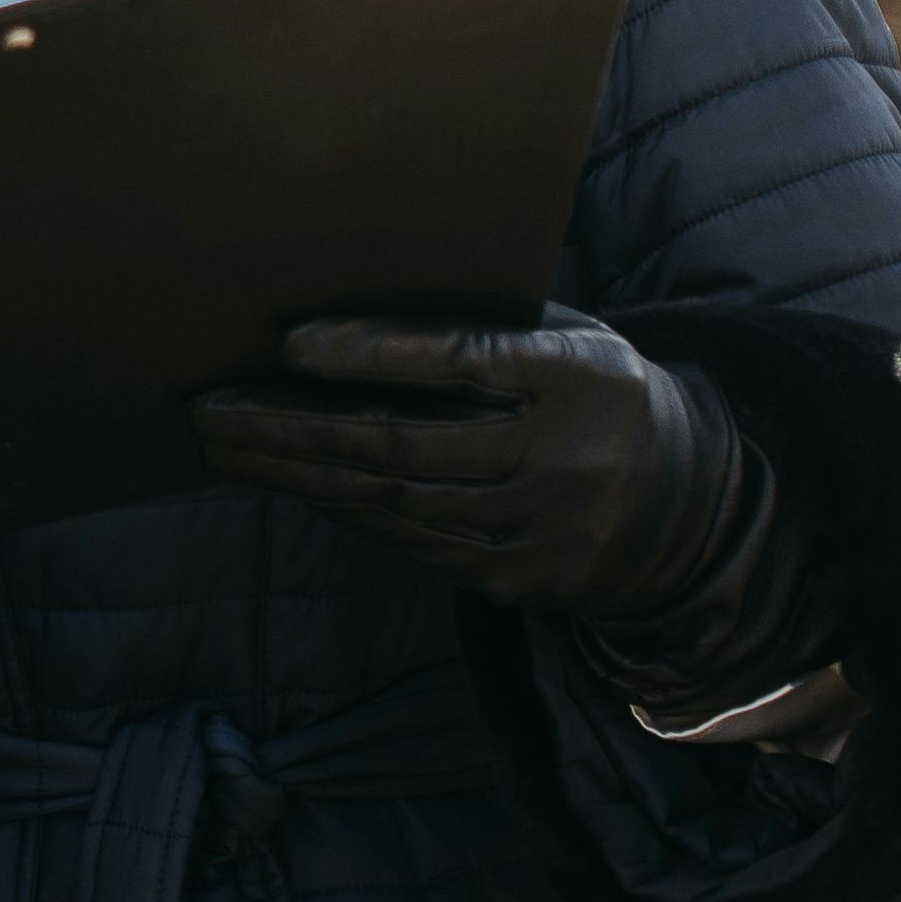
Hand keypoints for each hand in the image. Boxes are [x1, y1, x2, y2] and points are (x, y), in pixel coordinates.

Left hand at [190, 308, 747, 631]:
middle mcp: (563, 457)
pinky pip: (414, 543)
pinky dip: (346, 510)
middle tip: (211, 409)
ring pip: (396, 502)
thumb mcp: (566, 341)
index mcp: (579, 375)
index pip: (463, 360)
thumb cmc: (596, 396)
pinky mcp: (522, 580)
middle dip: (294, 428)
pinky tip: (294, 483)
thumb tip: (354, 321)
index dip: (374, 353)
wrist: (689, 506)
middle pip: (405, 444)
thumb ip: (482, 333)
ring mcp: (543, 530)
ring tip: (226, 447)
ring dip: (299, 474)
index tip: (291, 343)